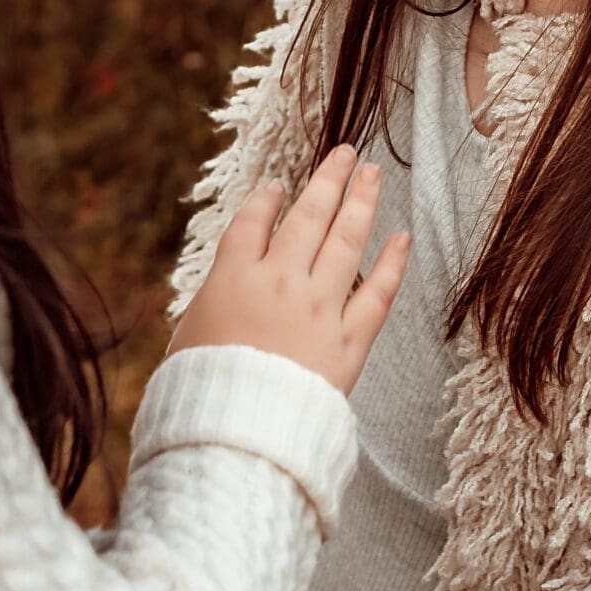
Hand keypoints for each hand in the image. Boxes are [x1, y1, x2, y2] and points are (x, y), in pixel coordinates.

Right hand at [169, 145, 409, 395]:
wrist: (236, 436)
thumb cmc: (201, 395)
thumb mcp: (187, 338)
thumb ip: (212, 305)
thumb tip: (225, 293)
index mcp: (232, 277)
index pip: (253, 221)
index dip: (267, 198)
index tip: (279, 185)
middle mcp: (278, 280)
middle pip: (307, 216)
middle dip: (327, 180)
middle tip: (345, 153)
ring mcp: (317, 307)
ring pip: (346, 241)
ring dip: (361, 202)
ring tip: (373, 175)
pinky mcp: (348, 341)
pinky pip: (378, 293)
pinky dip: (393, 264)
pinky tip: (403, 237)